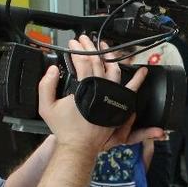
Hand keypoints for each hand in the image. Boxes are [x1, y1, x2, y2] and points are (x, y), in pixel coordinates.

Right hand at [38, 35, 162, 152]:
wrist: (79, 146)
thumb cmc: (64, 128)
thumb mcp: (46, 107)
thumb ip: (46, 85)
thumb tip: (52, 69)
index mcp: (83, 88)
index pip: (81, 61)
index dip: (77, 49)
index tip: (73, 43)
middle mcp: (100, 90)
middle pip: (97, 62)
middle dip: (90, 47)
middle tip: (84, 40)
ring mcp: (110, 97)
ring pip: (114, 70)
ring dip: (110, 56)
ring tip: (105, 47)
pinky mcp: (117, 106)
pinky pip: (130, 90)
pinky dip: (137, 80)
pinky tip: (142, 71)